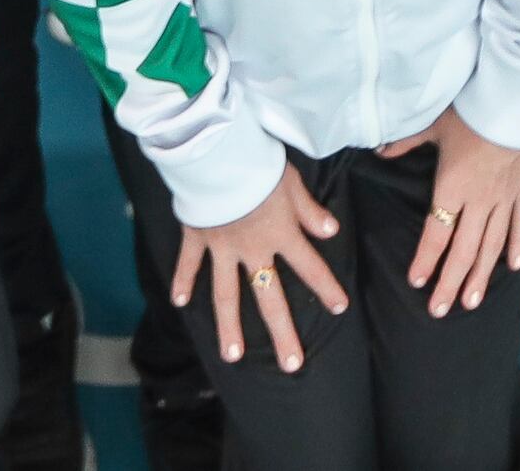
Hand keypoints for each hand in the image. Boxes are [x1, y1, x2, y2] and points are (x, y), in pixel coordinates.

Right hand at [165, 171, 348, 372]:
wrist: (216, 154)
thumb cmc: (258, 164)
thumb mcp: (292, 182)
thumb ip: (310, 211)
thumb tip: (332, 232)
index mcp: (280, 234)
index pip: (310, 266)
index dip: (326, 287)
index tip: (340, 308)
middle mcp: (253, 250)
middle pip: (270, 297)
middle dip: (282, 332)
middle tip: (292, 365)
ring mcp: (222, 247)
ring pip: (226, 294)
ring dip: (230, 326)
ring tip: (233, 356)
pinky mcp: (197, 235)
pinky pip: (189, 262)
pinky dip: (182, 280)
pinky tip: (179, 302)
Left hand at [389, 109, 519, 316]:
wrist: (515, 98)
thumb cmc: (472, 109)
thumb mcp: (433, 125)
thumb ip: (405, 142)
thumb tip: (379, 150)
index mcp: (453, 187)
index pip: (436, 233)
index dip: (426, 260)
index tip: (417, 282)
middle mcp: (479, 200)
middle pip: (464, 250)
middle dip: (451, 283)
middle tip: (441, 309)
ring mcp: (504, 198)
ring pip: (492, 246)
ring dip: (481, 276)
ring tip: (472, 301)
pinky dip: (516, 246)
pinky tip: (512, 266)